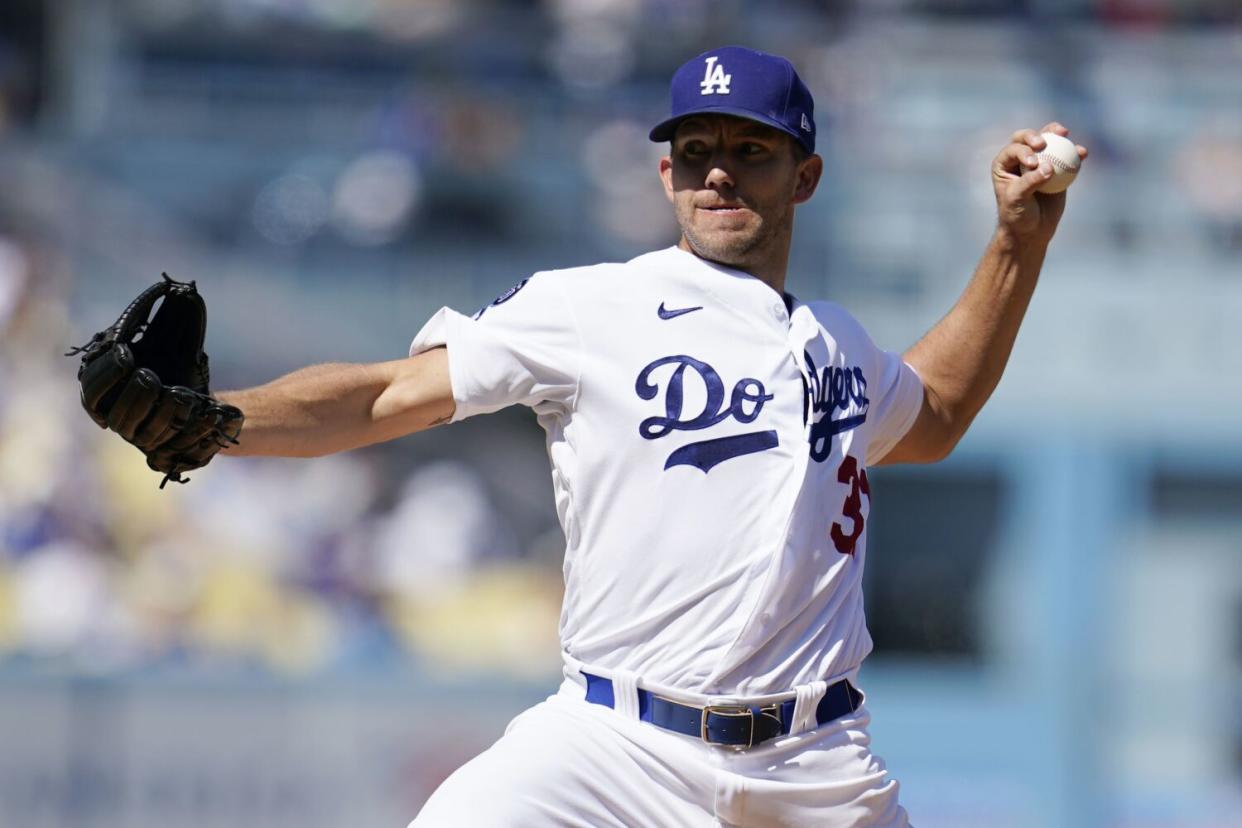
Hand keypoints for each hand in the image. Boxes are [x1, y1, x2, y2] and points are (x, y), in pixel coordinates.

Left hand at [992, 122, 1087, 243]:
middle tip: (1044, 142)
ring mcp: (1039, 161)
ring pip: (1048, 142)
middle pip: (1027, 138)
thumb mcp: (1018, 200)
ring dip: (1057, 134)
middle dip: (1035, 135)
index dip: (1023, 150)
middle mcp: (1020, 159)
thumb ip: (1030, 182)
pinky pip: (1066, 156)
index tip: (1033, 163)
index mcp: (1004, 164)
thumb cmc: (1018, 215)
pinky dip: (1074, 152)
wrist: (1032, 230)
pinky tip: (1083, 153)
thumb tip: (1048, 167)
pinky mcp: (1056, 168)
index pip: (1013, 149)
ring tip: (1065, 134)